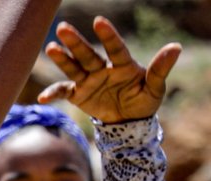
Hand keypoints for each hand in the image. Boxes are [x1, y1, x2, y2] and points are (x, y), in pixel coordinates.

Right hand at [40, 16, 180, 123]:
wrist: (128, 120)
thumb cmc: (144, 100)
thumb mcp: (154, 87)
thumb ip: (160, 68)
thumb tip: (176, 47)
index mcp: (122, 65)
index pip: (115, 48)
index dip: (108, 35)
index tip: (99, 21)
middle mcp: (103, 69)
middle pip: (88, 54)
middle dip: (76, 42)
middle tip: (63, 27)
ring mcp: (89, 80)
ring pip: (73, 67)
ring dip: (62, 59)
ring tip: (51, 48)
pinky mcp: (78, 93)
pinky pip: (63, 92)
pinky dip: (53, 94)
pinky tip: (42, 99)